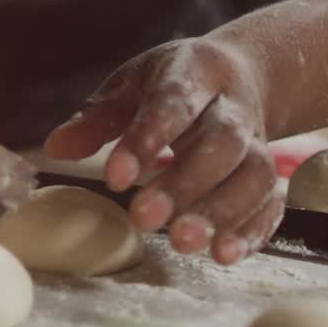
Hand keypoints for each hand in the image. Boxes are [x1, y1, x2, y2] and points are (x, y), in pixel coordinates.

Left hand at [43, 38, 283, 264]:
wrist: (241, 74)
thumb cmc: (171, 85)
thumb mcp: (131, 87)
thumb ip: (96, 119)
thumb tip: (56, 149)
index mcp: (194, 71)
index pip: (172, 103)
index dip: (146, 139)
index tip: (114, 177)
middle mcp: (233, 106)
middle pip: (221, 142)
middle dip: (184, 183)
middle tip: (143, 219)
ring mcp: (259, 141)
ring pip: (254, 174)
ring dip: (222, 212)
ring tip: (184, 243)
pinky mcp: (271, 174)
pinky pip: (272, 202)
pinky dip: (253, 230)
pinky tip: (224, 254)